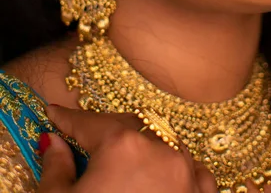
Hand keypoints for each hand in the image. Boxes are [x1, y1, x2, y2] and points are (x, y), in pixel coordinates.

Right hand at [37, 105, 216, 192]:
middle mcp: (162, 151)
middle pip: (128, 126)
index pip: (88, 122)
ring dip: (143, 145)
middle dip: (104, 130)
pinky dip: (180, 168)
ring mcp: (188, 174)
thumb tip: (54, 146)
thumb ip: (57, 169)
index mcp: (122, 146)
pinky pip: (195, 171)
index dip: (68, 119)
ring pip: (164, 142)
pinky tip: (167, 173)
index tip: (56, 115)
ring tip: (121, 158)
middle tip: (82, 135)